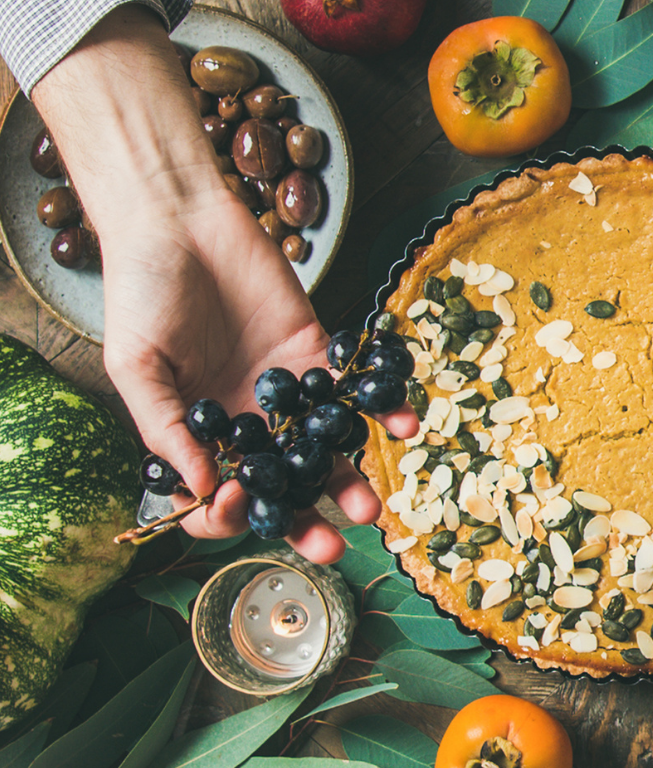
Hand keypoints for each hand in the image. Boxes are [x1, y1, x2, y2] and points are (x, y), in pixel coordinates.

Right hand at [35, 8, 414, 562]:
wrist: (179, 221)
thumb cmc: (141, 291)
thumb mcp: (136, 365)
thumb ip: (165, 426)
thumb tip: (198, 486)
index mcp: (197, 434)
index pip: (218, 495)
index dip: (231, 512)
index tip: (240, 507)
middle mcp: (246, 420)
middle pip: (282, 484)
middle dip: (307, 518)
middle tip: (334, 546)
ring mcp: (285, 389)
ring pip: (324, 447)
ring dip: (350, 477)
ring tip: (373, 505)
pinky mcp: (318, 350)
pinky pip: (354, 388)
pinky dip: (380, 407)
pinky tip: (402, 424)